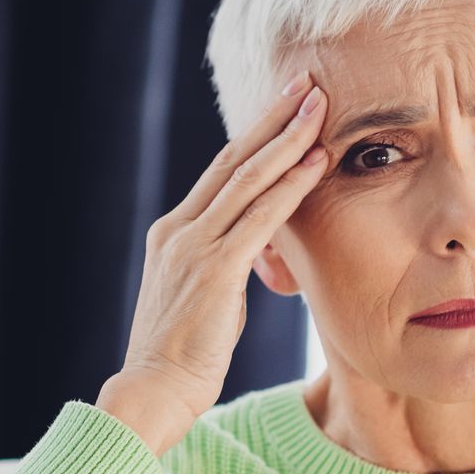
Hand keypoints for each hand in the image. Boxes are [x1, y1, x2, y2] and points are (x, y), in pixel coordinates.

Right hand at [109, 70, 329, 452]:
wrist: (154, 391)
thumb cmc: (183, 356)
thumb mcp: (206, 299)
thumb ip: (227, 267)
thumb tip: (256, 255)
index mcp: (174, 232)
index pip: (221, 173)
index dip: (255, 137)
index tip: (284, 107)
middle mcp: (180, 229)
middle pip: (233, 160)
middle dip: (273, 118)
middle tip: (306, 82)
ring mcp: (195, 246)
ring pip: (248, 179)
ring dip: (289, 140)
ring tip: (320, 107)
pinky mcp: (215, 270)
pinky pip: (260, 218)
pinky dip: (291, 188)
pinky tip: (316, 164)